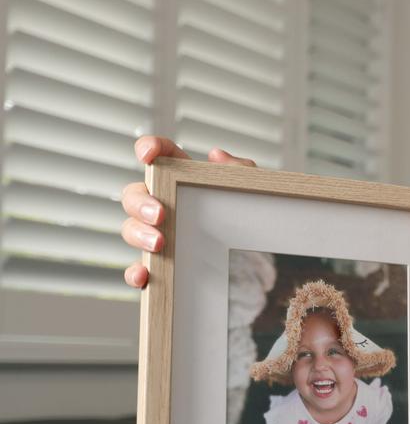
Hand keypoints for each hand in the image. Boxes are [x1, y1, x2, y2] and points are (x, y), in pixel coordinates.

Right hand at [121, 136, 256, 288]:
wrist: (264, 254)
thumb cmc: (252, 214)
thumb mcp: (252, 191)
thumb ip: (240, 170)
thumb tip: (216, 156)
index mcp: (184, 180)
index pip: (160, 156)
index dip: (148, 148)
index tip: (148, 154)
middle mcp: (165, 205)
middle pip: (134, 195)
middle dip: (141, 203)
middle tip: (161, 214)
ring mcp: (159, 235)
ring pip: (131, 229)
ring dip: (138, 234)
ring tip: (160, 244)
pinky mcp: (161, 265)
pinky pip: (139, 269)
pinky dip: (135, 273)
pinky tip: (144, 276)